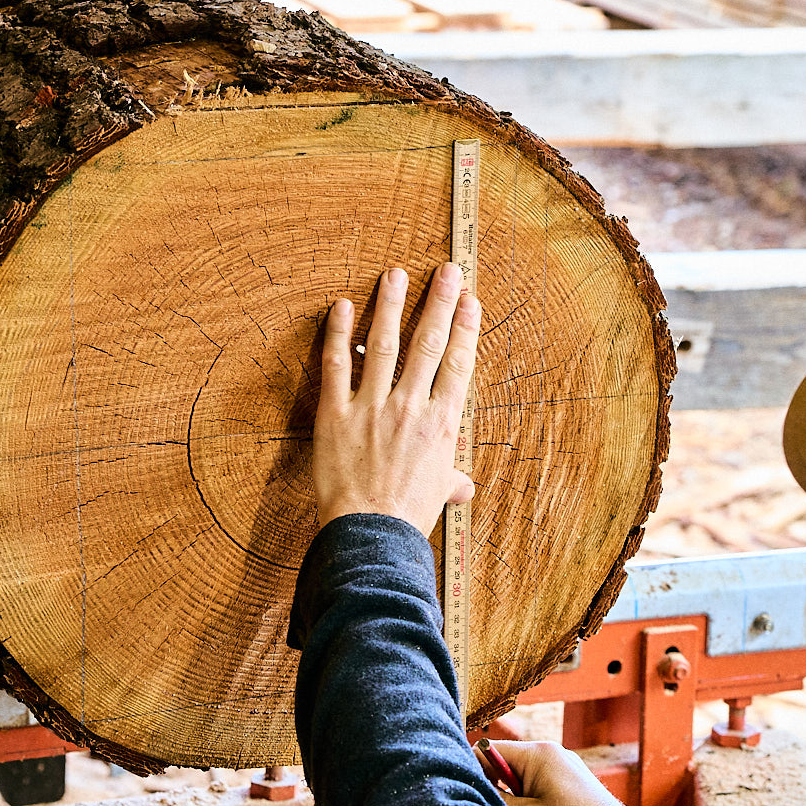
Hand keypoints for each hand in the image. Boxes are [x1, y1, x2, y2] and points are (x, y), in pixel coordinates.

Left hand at [313, 264, 479, 533]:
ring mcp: (372, 406)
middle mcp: (410, 406)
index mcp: (441, 423)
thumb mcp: (438, 493)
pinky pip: (337, 366)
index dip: (465, 328)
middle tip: (446, 271)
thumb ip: (451, 479)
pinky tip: (341, 306)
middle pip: (427, 343)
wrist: (370, 534)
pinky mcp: (335, 414)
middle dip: (439, 302)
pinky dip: (338, 334)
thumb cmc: (407, 516)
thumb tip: (463, 486)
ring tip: (394, 274)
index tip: (470, 300)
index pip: (458, 363)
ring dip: (391, 305)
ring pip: (384, 344)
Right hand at [480, 740, 658, 805]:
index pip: (485, 752)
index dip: (471, 776)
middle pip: (500, 773)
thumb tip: (465, 790)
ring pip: (516, 792)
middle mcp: (551, 759)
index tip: (462, 801)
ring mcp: (561, 779)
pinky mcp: (568, 800)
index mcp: (540, 754)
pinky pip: (534, 804)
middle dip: (493, 799)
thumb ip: (493, 800)